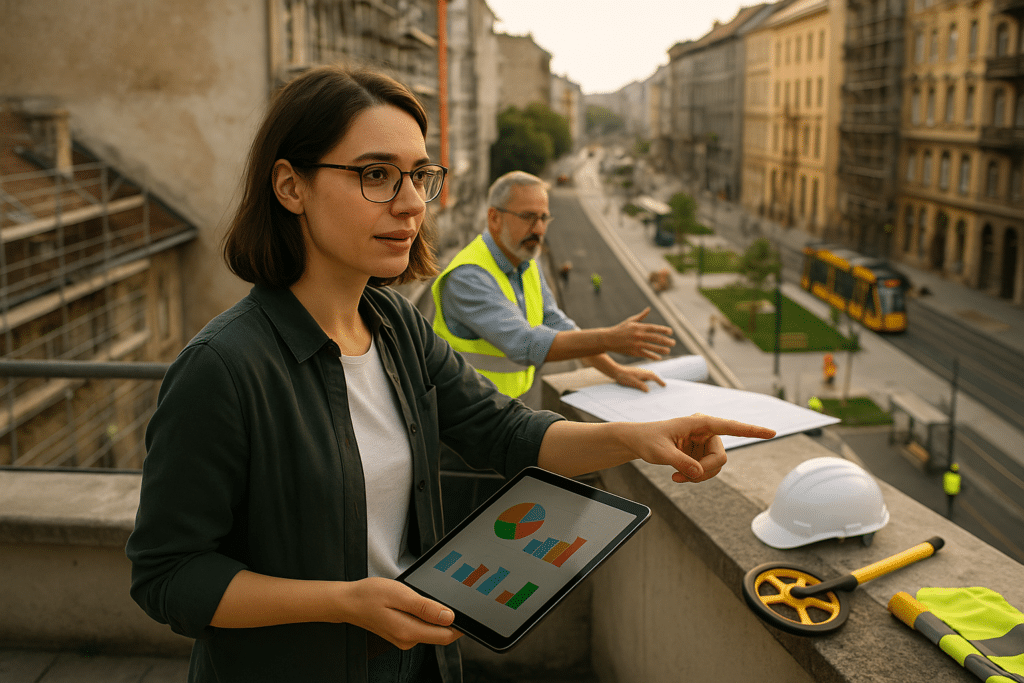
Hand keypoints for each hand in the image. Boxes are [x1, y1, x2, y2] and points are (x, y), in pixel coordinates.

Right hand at [342, 577, 461, 649]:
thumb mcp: (400, 595)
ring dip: (436, 616)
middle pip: (440, 634)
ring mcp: (404, 639)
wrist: (349, 602)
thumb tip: (449, 616)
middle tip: (451, 597)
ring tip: (431, 596)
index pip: (446, 636)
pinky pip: (421, 628)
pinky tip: (419, 603)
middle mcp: (408, 640)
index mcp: (409, 631)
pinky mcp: (401, 634)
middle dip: (450, 619)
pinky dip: (426, 617)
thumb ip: (426, 607)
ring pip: (431, 630)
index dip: (461, 626)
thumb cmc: (370, 595)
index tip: (468, 612)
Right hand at [604, 308, 674, 359]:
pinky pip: (646, 354)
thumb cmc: (620, 329)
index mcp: (639, 327)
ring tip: (668, 351)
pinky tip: (659, 358)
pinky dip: (653, 356)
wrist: (608, 339)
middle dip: (666, 341)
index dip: (663, 330)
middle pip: (655, 338)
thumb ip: (641, 316)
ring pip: (652, 347)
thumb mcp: (630, 321)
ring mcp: (636, 344)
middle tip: (673, 343)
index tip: (671, 332)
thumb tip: (648, 308)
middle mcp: (638, 335)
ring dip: (662, 350)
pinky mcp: (633, 352)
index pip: (654, 328)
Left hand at [610, 365, 665, 391]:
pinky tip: (646, 383)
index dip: (659, 381)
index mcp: (643, 373)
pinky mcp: (635, 374)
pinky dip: (648, 379)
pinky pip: (644, 377)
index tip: (664, 385)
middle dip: (658, 379)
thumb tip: (648, 390)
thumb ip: (640, 385)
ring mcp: (639, 372)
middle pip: (652, 375)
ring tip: (656, 384)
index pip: (654, 377)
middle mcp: (642, 371)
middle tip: (662, 385)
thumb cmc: (623, 377)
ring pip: (648, 376)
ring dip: (653, 379)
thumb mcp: (632, 382)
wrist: (615, 371)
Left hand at [627, 414, 775, 483]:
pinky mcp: (701, 453)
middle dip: (704, 472)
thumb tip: (698, 472)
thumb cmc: (647, 440)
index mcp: (699, 422)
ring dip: (698, 477)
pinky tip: (677, 476)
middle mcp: (706, 430)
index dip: (752, 430)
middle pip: (720, 457)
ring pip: (715, 467)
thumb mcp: (659, 452)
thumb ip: (680, 462)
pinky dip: (694, 477)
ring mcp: (705, 443)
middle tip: (681, 477)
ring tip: (676, 477)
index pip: (731, 426)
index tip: (772, 432)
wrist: (638, 442)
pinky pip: (707, 471)